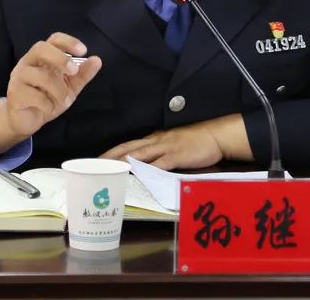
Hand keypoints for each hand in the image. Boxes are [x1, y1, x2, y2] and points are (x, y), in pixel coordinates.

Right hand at [0, 33, 101, 154]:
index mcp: (42, 57)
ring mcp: (19, 77)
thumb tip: (97, 60)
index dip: (69, 41)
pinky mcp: (15, 94)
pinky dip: (47, 104)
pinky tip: (49, 109)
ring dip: (58, 90)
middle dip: (59, 58)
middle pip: (40, 48)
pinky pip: (34, 96)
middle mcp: (28, 62)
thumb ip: (82, 74)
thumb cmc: (46, 98)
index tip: (84, 51)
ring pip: (40, 76)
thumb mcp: (68, 86)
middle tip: (73, 71)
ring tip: (66, 101)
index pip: (53, 40)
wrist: (25, 120)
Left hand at [100, 114, 249, 170]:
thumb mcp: (172, 141)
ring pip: (139, 154)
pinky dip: (148, 169)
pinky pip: (160, 163)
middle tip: (94, 165)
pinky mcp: (177, 156)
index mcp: (154, 138)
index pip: (128, 145)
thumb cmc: (195, 139)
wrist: (215, 135)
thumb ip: (158, 151)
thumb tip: (142, 161)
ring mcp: (166, 148)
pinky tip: (139, 174)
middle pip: (128, 148)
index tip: (97, 160)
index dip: (112, 152)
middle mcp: (156, 141)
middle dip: (110, 157)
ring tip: (109, 169)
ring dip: (123, 162)